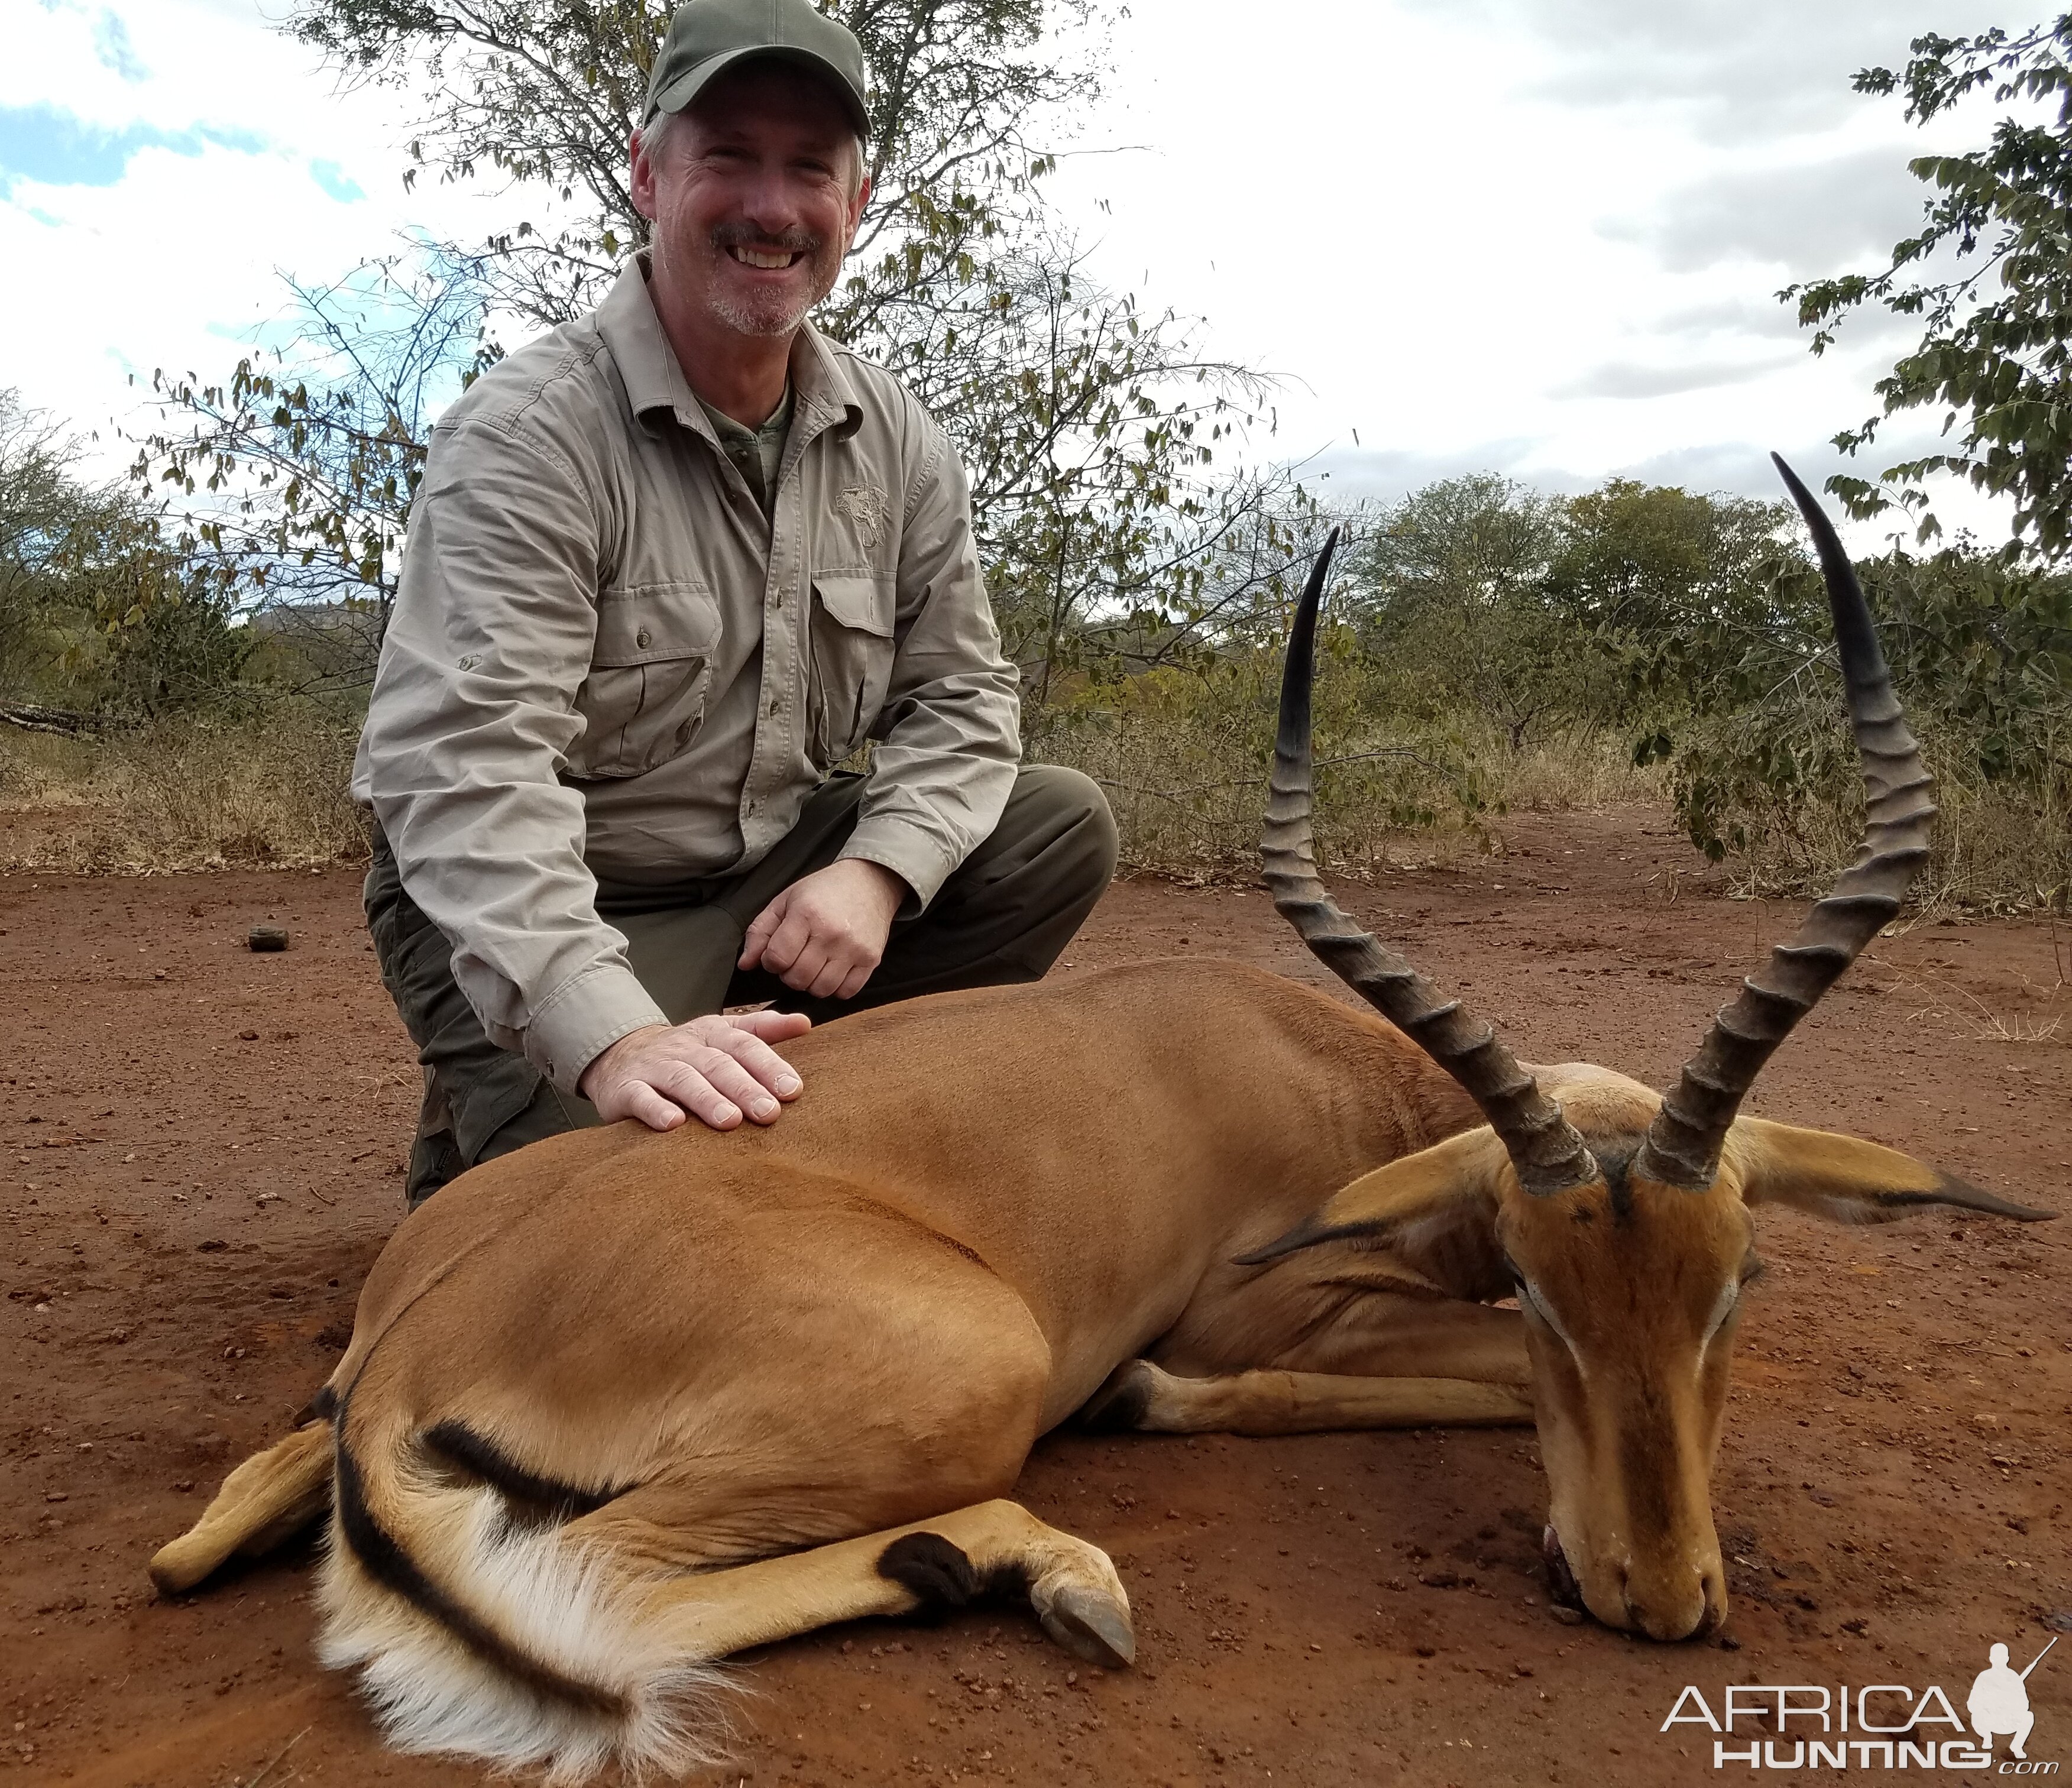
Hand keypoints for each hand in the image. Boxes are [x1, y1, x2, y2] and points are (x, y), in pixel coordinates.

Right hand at [579, 1009, 811, 1130]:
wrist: (619, 1056)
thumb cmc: (685, 1052)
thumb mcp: (721, 1033)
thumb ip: (762, 1029)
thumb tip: (805, 1023)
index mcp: (712, 1033)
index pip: (745, 1045)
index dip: (768, 1066)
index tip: (792, 1089)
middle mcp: (685, 1047)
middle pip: (718, 1064)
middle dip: (744, 1088)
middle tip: (769, 1113)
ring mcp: (654, 1067)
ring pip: (683, 1080)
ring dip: (707, 1100)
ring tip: (729, 1121)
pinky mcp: (626, 1089)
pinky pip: (641, 1097)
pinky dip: (656, 1109)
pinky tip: (674, 1124)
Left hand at [738, 858, 907, 1001]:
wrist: (869, 882)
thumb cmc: (823, 891)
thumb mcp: (785, 901)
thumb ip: (760, 932)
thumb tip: (745, 965)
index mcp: (806, 914)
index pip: (777, 958)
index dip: (771, 961)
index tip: (777, 953)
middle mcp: (831, 933)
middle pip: (798, 978)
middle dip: (789, 973)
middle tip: (796, 958)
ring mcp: (854, 948)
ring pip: (821, 990)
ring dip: (811, 983)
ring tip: (814, 965)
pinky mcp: (871, 959)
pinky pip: (846, 992)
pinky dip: (835, 988)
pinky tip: (832, 970)